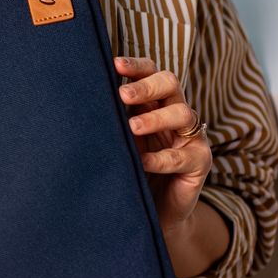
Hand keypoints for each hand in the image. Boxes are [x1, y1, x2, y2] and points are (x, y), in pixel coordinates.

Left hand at [115, 56, 228, 277]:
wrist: (153, 213)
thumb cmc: (131, 170)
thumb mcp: (119, 140)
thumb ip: (110, 119)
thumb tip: (77, 99)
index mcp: (154, 102)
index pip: (151, 72)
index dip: (136, 65)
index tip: (115, 64)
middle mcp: (175, 113)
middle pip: (170, 83)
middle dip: (146, 86)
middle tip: (123, 95)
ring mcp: (191, 137)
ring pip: (182, 114)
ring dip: (155, 119)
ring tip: (132, 128)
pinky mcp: (200, 163)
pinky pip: (183, 156)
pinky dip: (162, 158)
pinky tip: (143, 161)